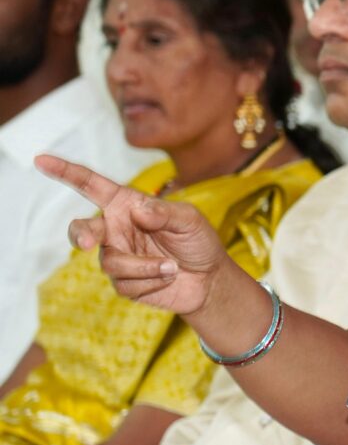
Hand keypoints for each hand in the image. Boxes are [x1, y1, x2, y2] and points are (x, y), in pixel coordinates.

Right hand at [35, 155, 227, 314]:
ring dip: (144, 266)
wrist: (209, 279)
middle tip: (87, 243)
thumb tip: (138, 210)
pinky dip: (151, 281)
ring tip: (172, 267)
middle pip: (82, 231)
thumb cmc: (197, 241)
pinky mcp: (124, 283)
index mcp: (126, 205)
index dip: (65, 172)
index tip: (41, 160)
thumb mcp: (189, 220)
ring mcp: (117, 257)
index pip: (91, 186)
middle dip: (81, 236)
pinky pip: (126, 284)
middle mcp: (115, 230)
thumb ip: (165, 212)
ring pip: (111, 263)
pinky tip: (169, 276)